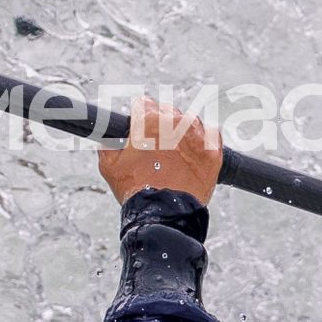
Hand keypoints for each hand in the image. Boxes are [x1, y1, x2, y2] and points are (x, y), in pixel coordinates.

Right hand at [98, 97, 221, 206]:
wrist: (164, 216)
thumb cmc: (136, 191)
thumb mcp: (109, 166)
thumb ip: (107, 144)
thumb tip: (109, 137)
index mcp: (149, 122)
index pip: (144, 104)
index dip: (139, 118)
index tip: (140, 129)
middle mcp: (175, 123)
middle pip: (167, 111)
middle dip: (161, 125)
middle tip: (156, 146)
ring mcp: (197, 136)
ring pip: (188, 121)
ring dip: (181, 131)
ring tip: (175, 152)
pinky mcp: (213, 150)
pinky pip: (211, 133)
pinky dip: (202, 140)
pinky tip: (193, 153)